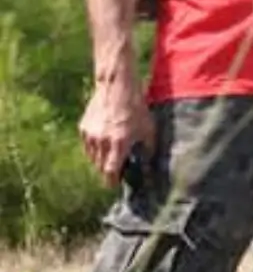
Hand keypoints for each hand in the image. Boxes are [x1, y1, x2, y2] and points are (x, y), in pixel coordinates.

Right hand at [78, 73, 154, 187]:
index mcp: (119, 144)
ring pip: (92, 157)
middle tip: (116, 168)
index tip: (114, 184)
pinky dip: (94, 147)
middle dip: (108, 170)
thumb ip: (148, 147)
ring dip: (100, 159)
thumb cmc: (136, 107)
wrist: (117, 87)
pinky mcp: (83, 128)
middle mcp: (102, 142)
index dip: (111, 181)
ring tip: (111, 152)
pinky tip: (104, 140)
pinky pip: (87, 146)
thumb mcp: (148, 127)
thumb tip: (149, 162)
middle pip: (100, 167)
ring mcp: (91, 135)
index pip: (110, 172)